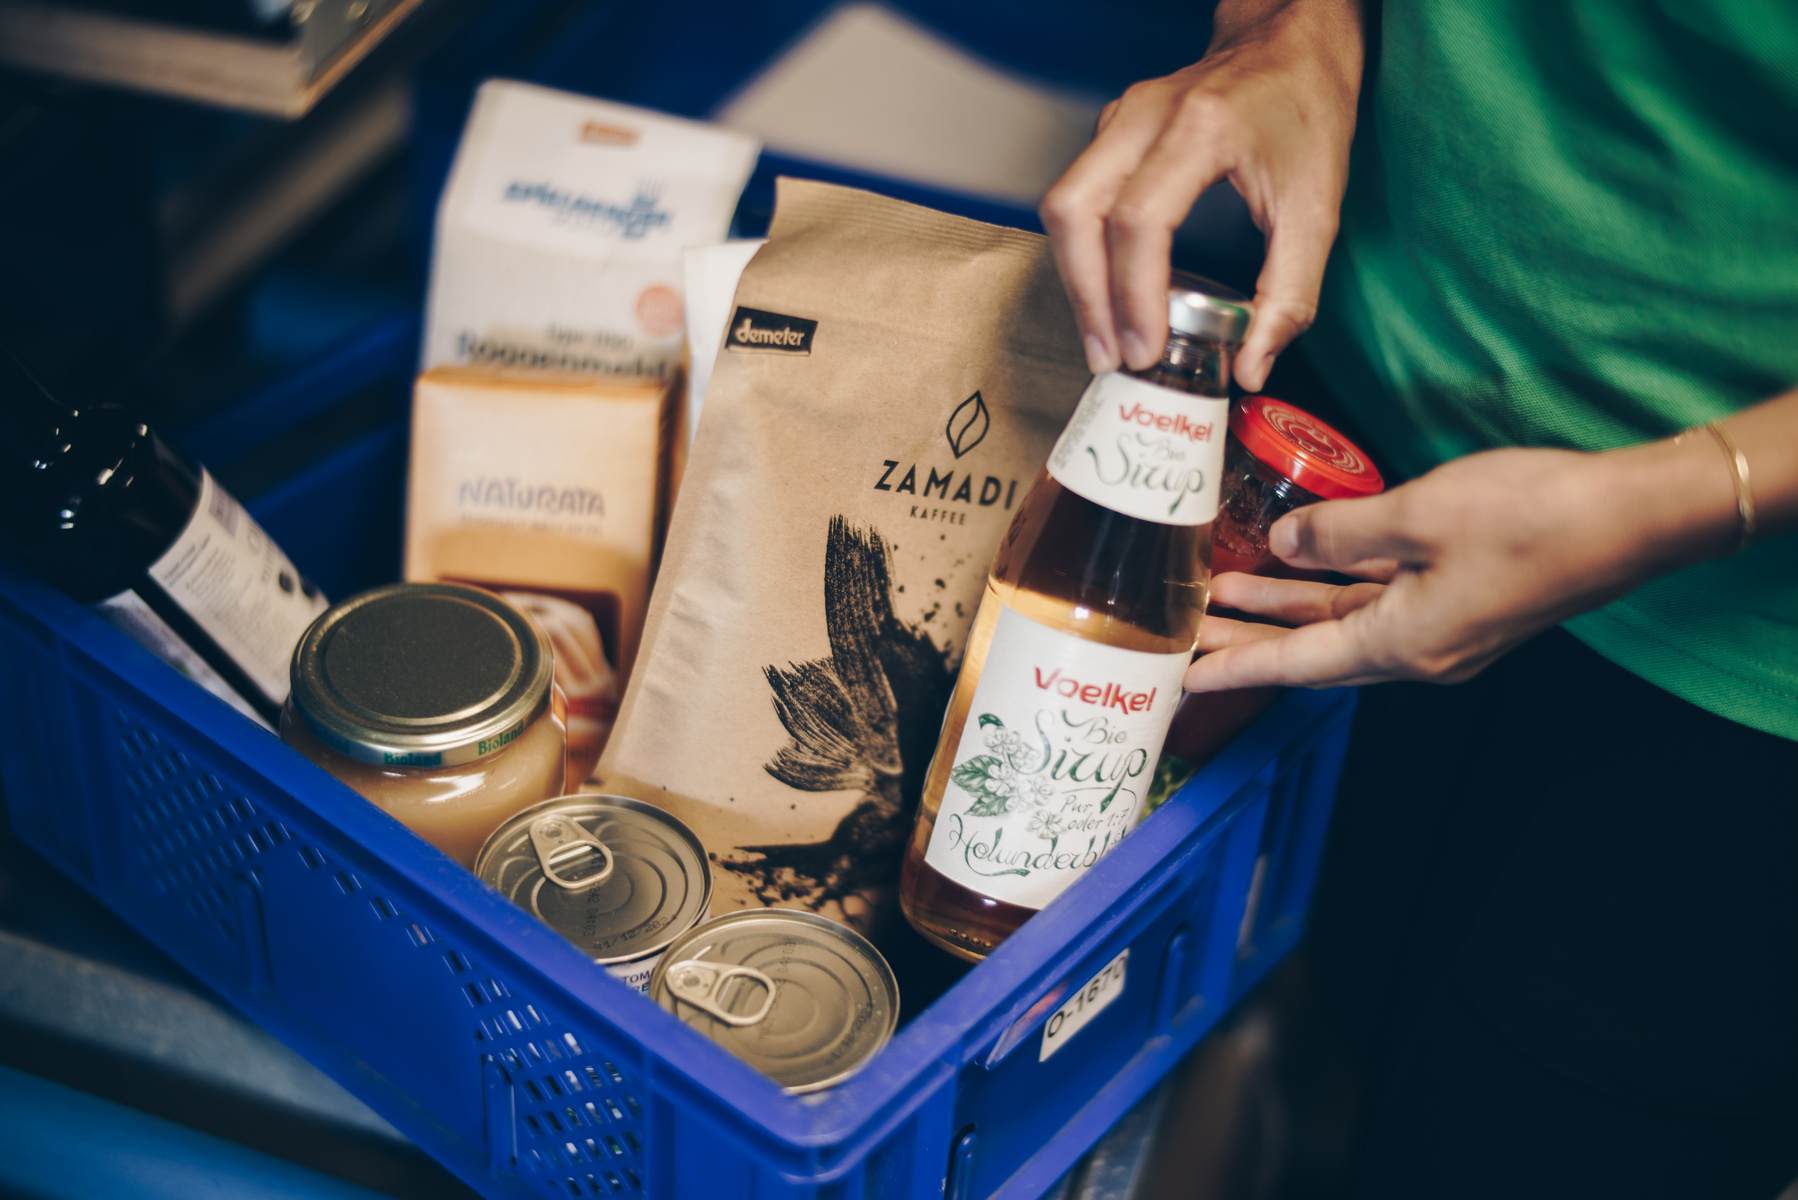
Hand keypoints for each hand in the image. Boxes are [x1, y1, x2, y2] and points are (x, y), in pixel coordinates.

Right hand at [1039, 0, 1364, 388]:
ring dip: (1076, 278)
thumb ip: (1289, 294)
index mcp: (1201, 128)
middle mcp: (1146, 115)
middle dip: (1085, 295)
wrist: (1294, 38)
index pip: (1139, 220)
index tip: (1146, 348)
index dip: (1133, 294)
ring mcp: (1122, 118)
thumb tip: (1252, 367)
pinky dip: (1083, 252)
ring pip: (1062, 204)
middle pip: (1076, 211)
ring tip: (1102, 337)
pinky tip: (1108, 293)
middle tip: (1107, 356)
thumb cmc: (1308, 108)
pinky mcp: (1113, 130)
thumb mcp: (1317, 208)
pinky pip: (1076, 196)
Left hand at [1185, 437, 1746, 690]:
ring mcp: (1442, 631)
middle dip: (1246, 640)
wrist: (1632, 515)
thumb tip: (1283, 543)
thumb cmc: (1532, 515)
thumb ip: (1339, 534)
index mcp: (1403, 645)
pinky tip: (1300, 564)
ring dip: (1283, 611)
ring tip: (1221, 593)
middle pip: (1310, 653)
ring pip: (1341, 626)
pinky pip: (1376, 603)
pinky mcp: (1460, 602)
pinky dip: (1332, 590)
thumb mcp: (1417, 514)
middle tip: (1184, 630)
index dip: (1234, 666)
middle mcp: (1418, 653)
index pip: (1294, 665)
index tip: (1182, 677)